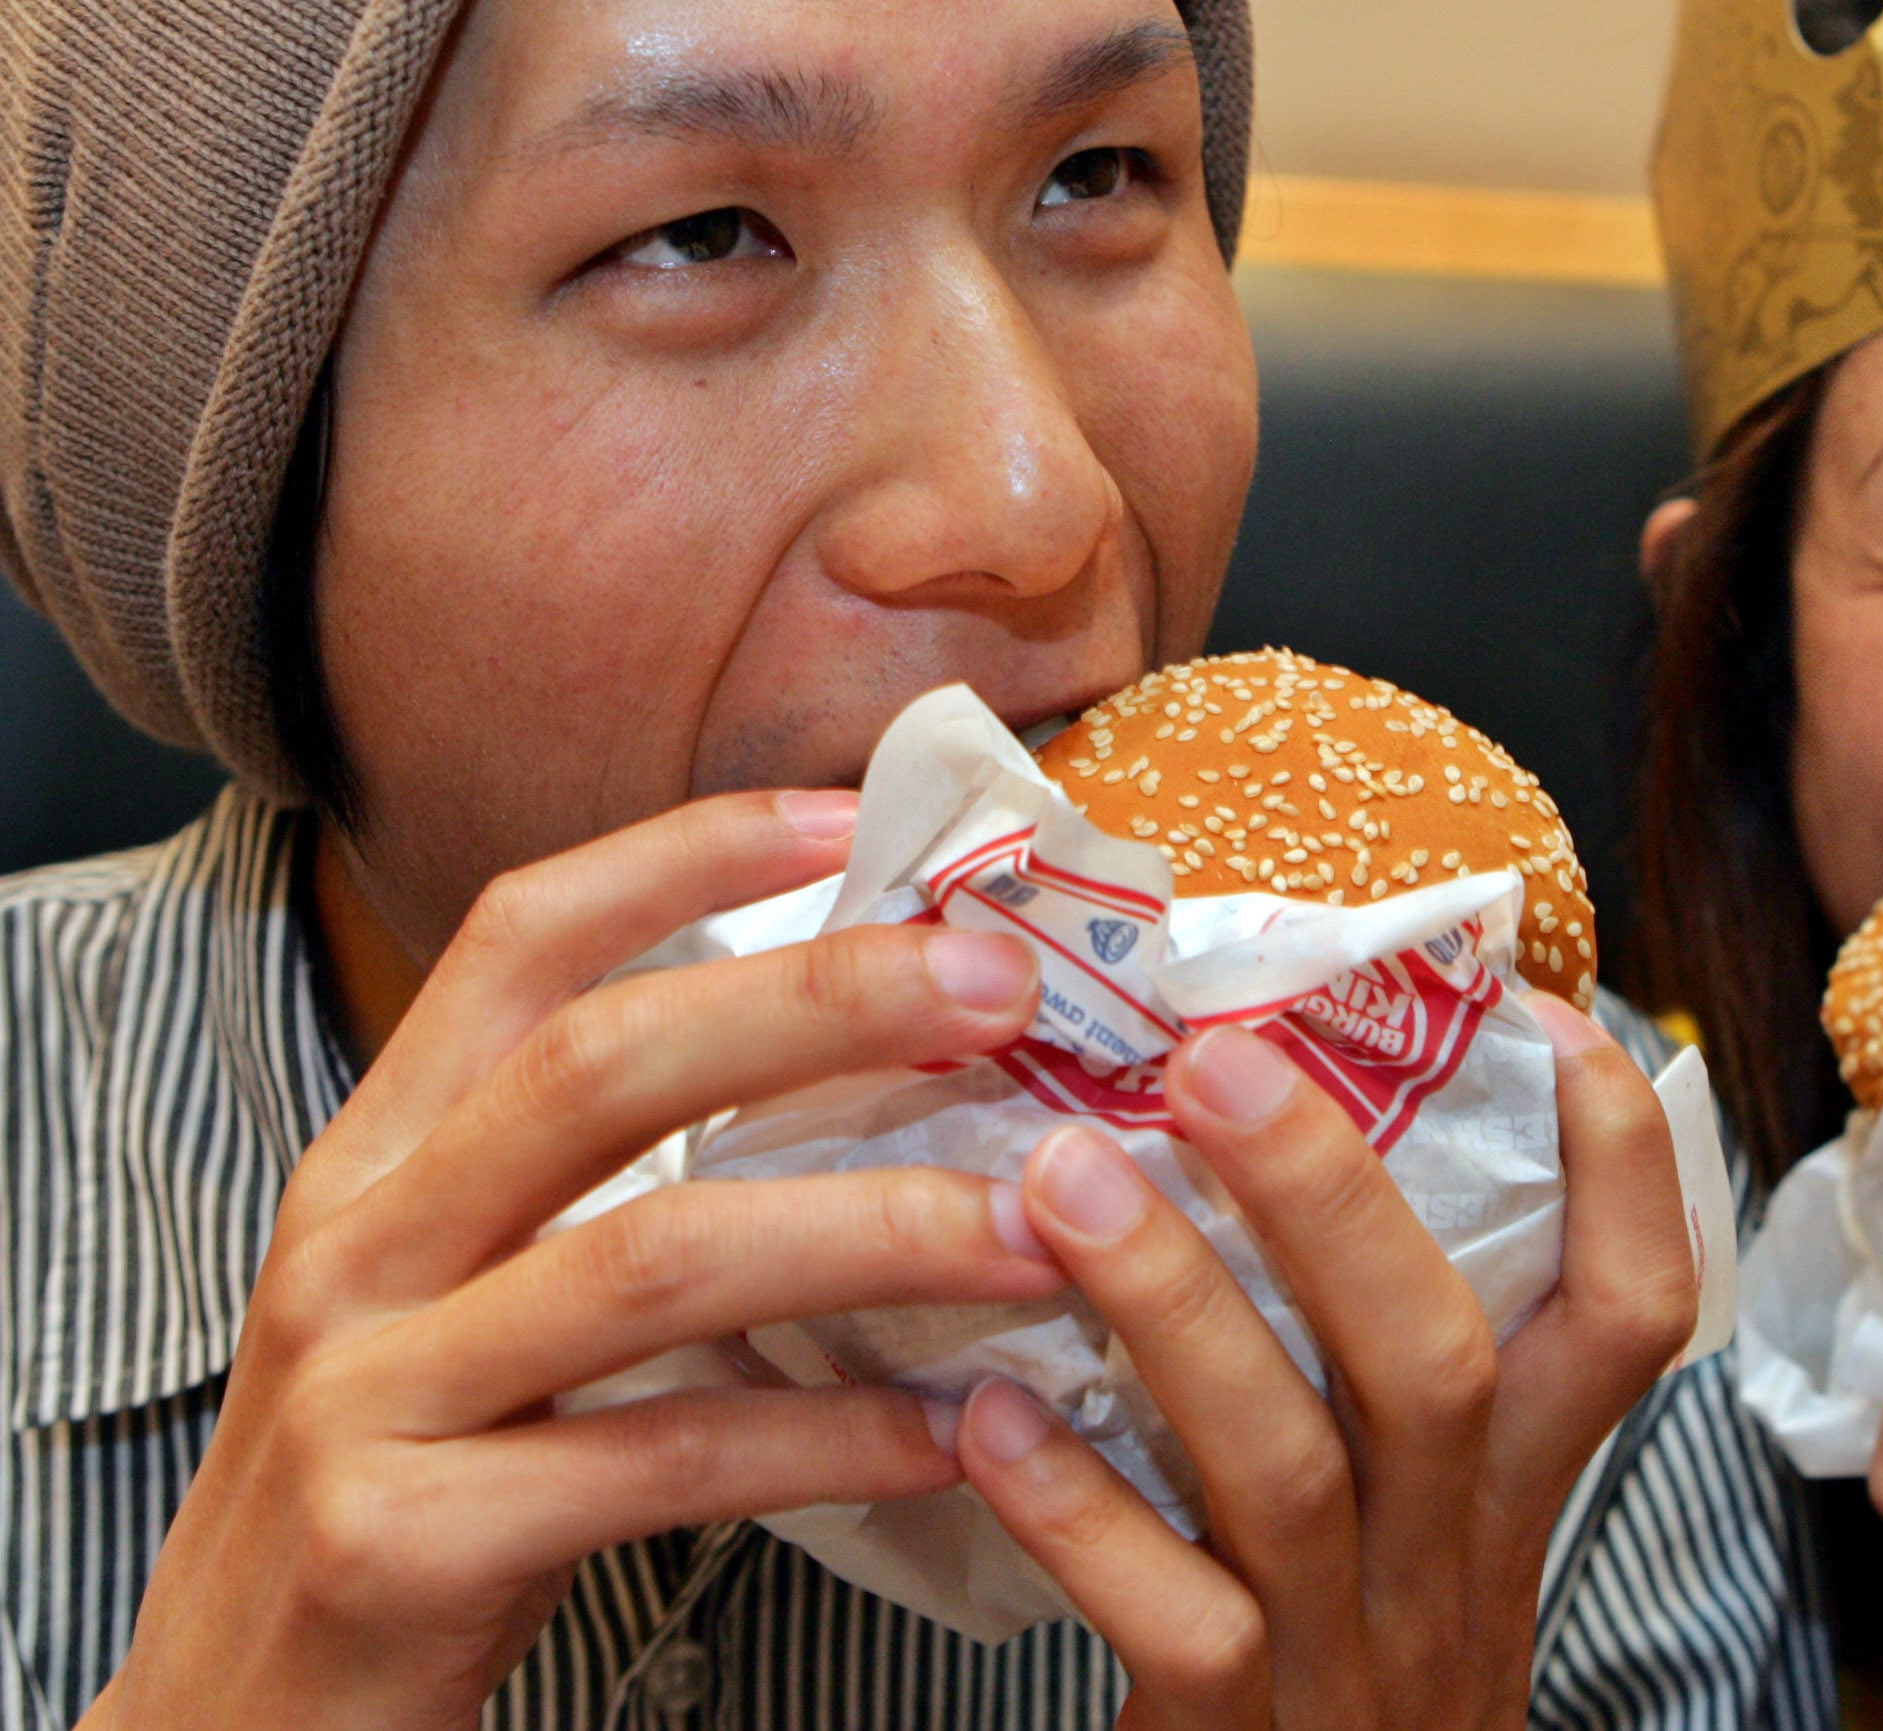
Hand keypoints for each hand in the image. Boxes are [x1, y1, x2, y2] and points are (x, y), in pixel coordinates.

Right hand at [86, 791, 1066, 1730]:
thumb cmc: (396, 1493)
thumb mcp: (459, 1307)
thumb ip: (603, 1193)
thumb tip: (865, 1088)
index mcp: (379, 1162)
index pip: (525, 939)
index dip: (686, 855)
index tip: (857, 818)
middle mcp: (358, 1248)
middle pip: (610, 1064)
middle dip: (825, 1002)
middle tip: (1007, 988)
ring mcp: (369, 1395)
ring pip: (660, 1255)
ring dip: (880, 1226)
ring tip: (1043, 1224)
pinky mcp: (408, 1544)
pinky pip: (671, 1460)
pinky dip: (835, 1435)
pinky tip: (960, 1429)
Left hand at [951, 995, 1697, 1728]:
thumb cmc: (1342, 1666)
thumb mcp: (1409, 1524)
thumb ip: (1369, 1365)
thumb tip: (1287, 1121)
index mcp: (1511, 1483)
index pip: (1633, 1309)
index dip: (1613, 1160)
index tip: (1536, 1013)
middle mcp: (1452, 1561)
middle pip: (1439, 1358)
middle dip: (1330, 1193)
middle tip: (1211, 1053)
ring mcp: (1350, 1660)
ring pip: (1292, 1470)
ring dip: (1177, 1308)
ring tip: (1062, 1182)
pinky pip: (1181, 1624)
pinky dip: (1084, 1513)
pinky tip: (992, 1418)